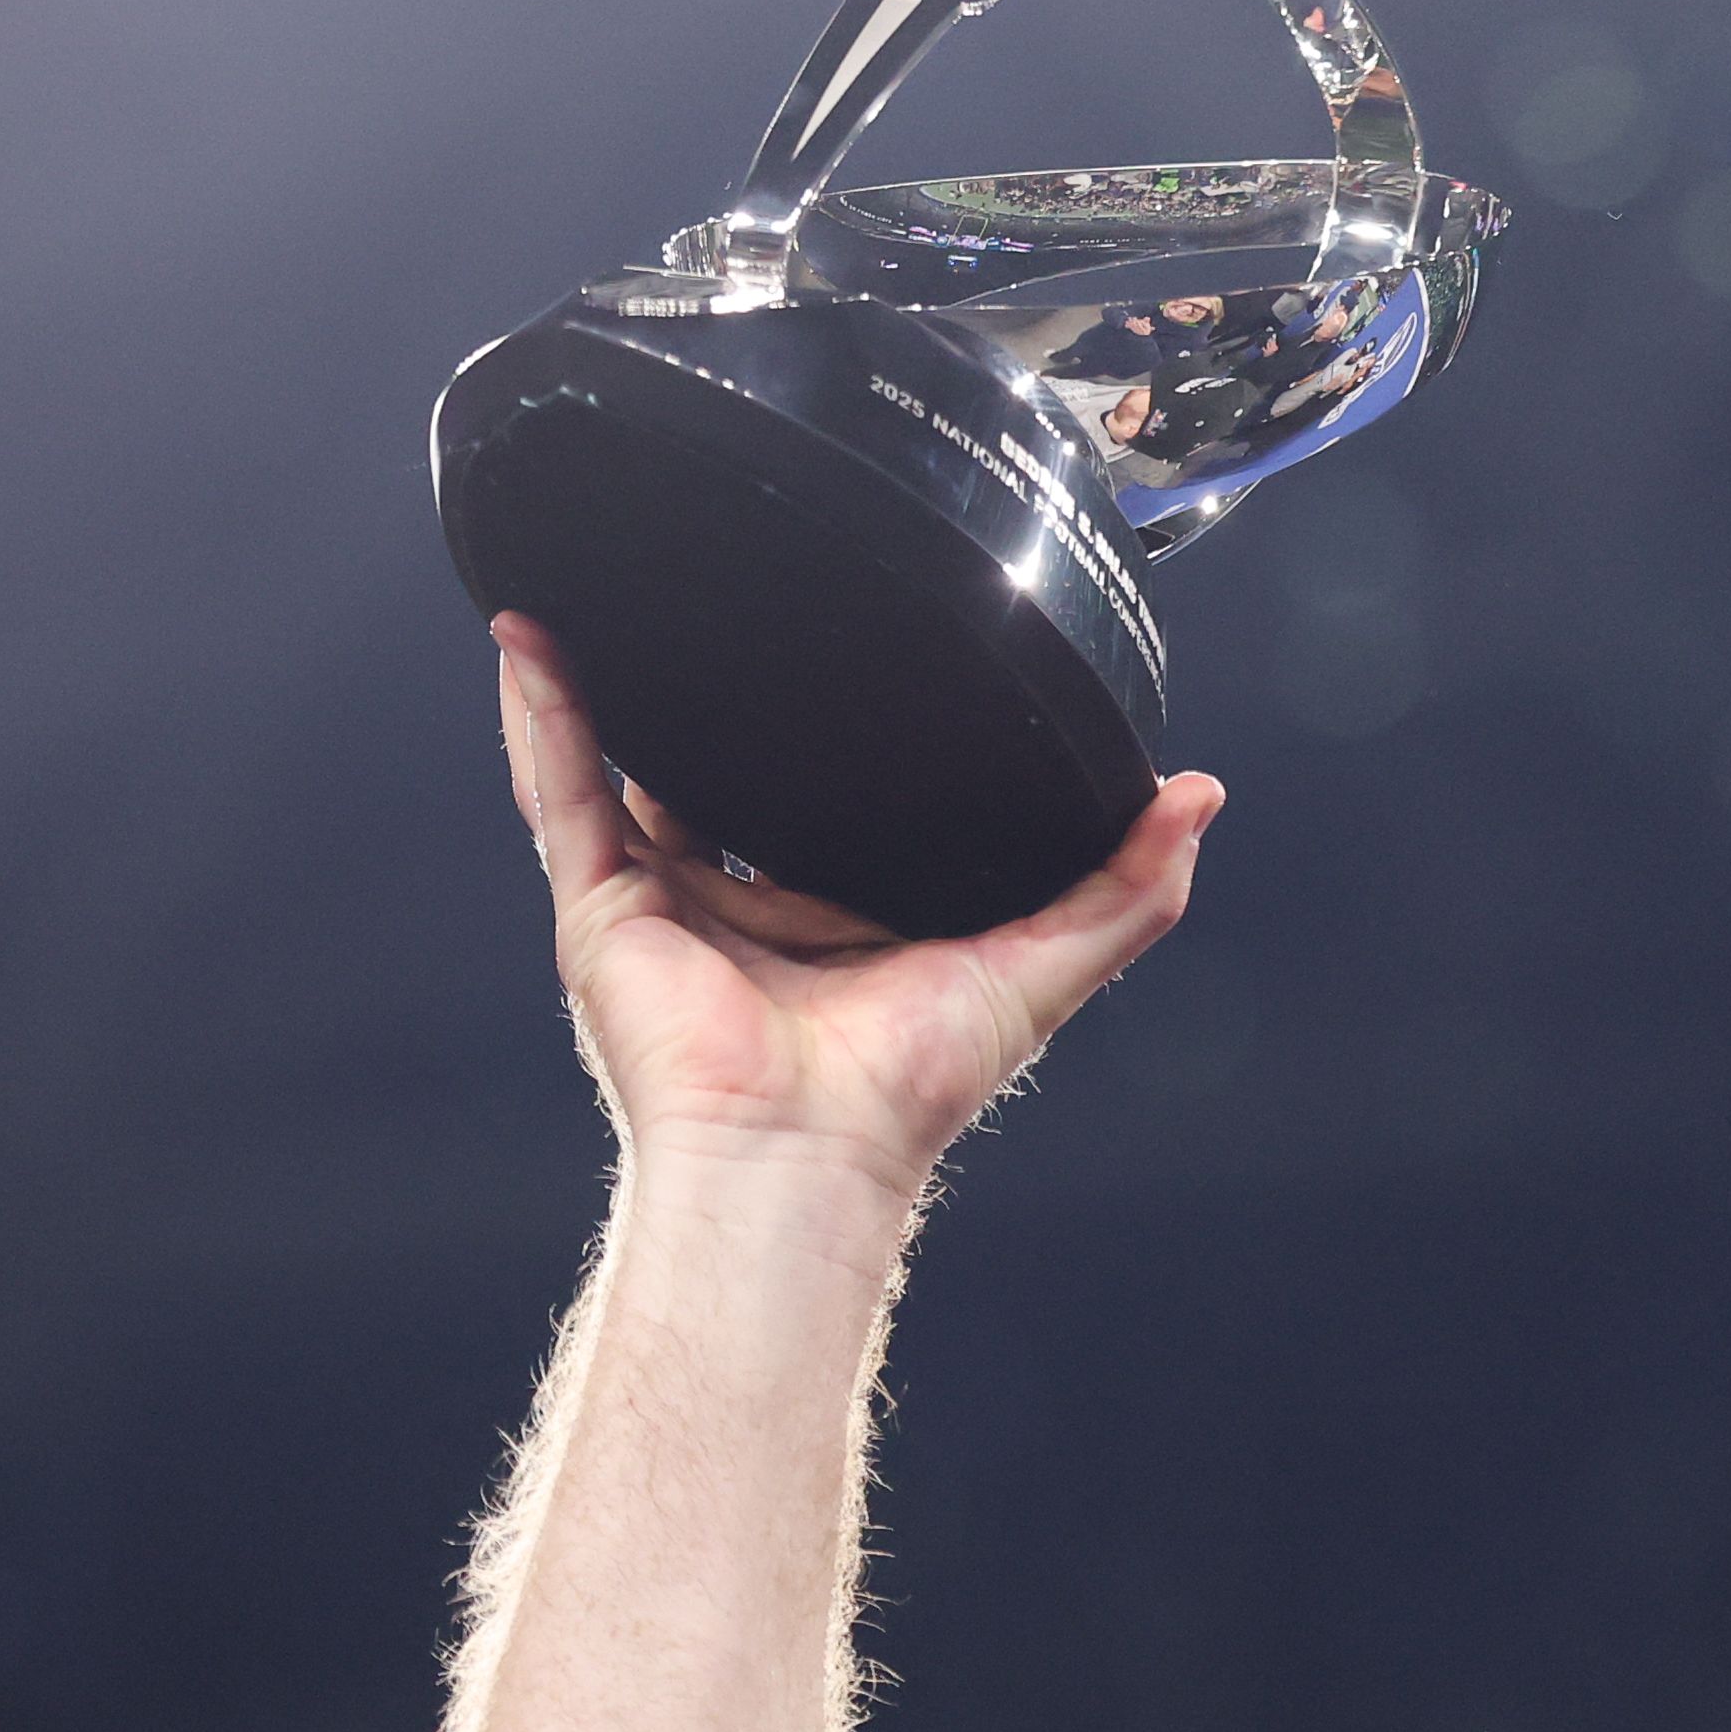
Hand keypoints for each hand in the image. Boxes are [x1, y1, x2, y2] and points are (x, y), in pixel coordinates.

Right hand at [491, 615, 1216, 1201]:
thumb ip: (1127, 886)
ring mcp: (665, 901)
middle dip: (716, 695)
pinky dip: (539, 714)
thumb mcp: (1046, 965)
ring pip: (622, 766)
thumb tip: (1199, 797)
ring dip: (606, 680)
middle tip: (730, 592)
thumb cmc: (907, 1091)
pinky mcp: (602, 907)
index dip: (837, 729)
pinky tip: (531, 633)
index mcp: (835, 909)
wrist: (806, 1152)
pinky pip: (559, 791)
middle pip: (719, 774)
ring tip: (608, 579)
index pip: (829, 796)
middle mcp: (742, 901)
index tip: (853, 643)